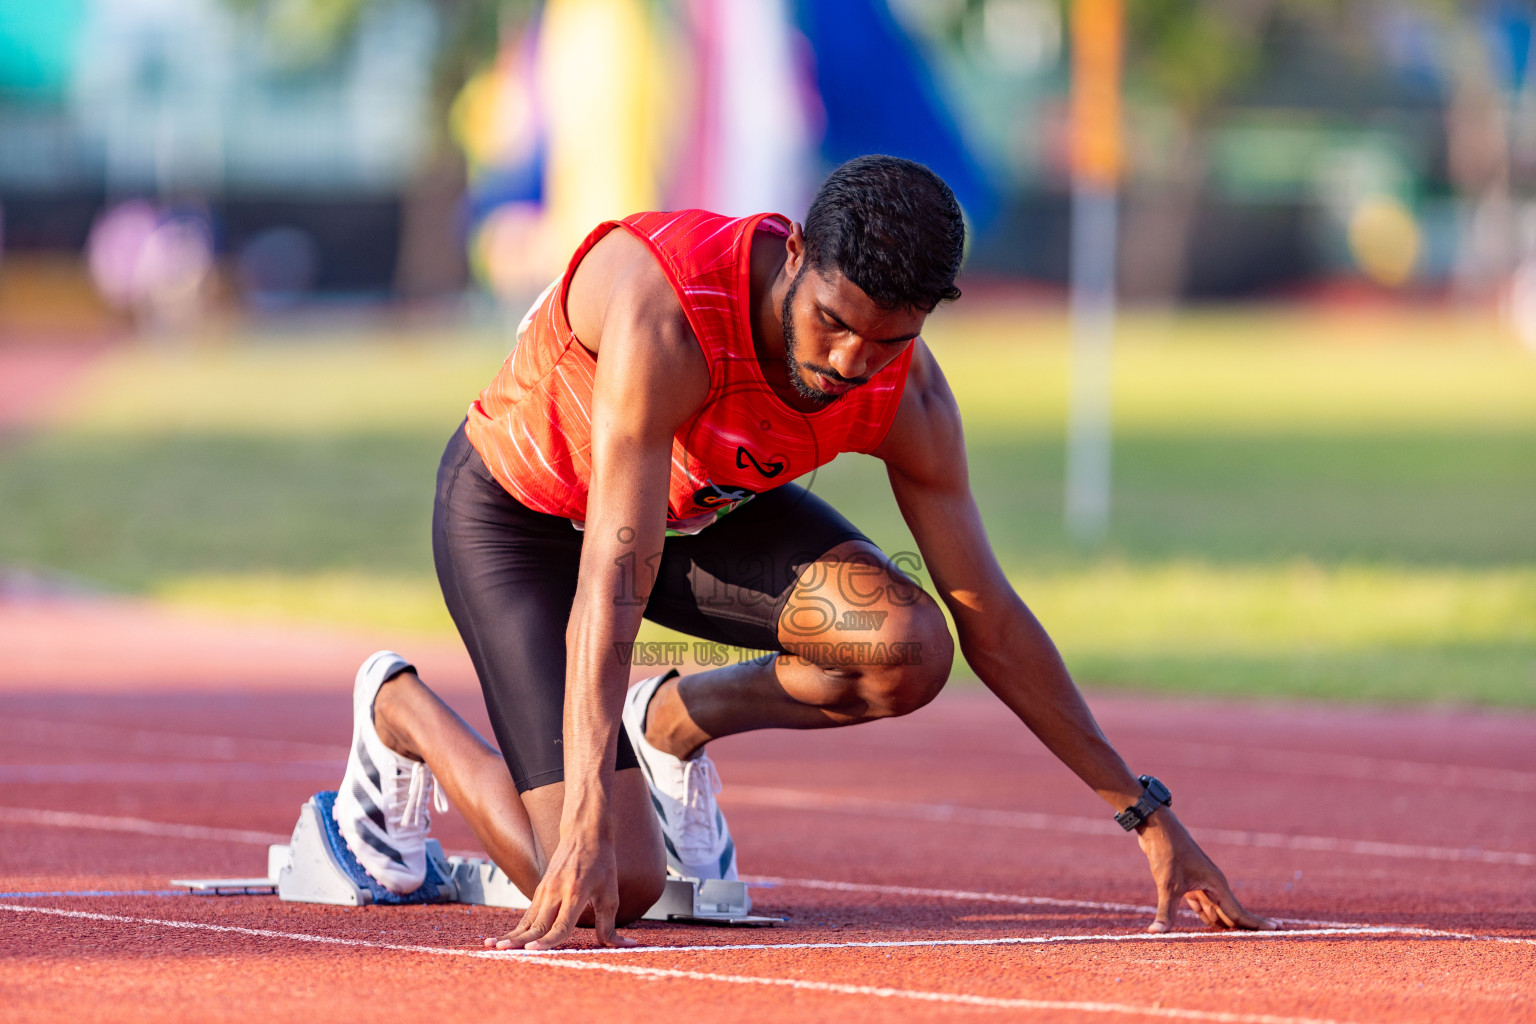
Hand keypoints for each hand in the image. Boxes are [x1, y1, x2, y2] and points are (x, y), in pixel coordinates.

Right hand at [482, 801, 636, 951]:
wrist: (584, 833)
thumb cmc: (601, 863)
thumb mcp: (610, 893)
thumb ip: (609, 924)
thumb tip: (622, 945)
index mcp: (575, 893)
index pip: (559, 924)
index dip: (548, 941)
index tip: (532, 951)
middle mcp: (555, 892)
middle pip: (537, 924)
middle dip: (521, 941)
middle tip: (505, 953)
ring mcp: (545, 890)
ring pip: (528, 920)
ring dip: (512, 935)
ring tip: (495, 947)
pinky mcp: (540, 890)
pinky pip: (528, 915)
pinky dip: (516, 928)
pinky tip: (503, 939)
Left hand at [1136, 808, 1276, 932]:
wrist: (1157, 829)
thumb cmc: (1167, 853)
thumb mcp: (1167, 885)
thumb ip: (1166, 912)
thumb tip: (1155, 933)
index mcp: (1216, 885)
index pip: (1239, 912)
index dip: (1256, 924)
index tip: (1278, 931)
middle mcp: (1213, 885)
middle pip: (1230, 913)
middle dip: (1242, 929)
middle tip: (1259, 946)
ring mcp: (1201, 884)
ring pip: (1216, 910)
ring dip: (1223, 925)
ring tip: (1236, 943)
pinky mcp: (1188, 882)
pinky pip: (1202, 905)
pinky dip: (1205, 917)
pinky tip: (1210, 927)